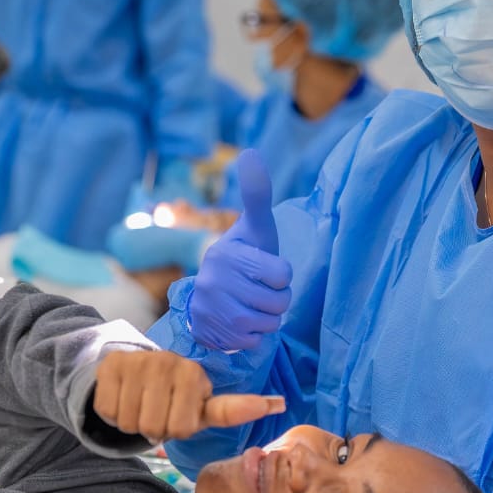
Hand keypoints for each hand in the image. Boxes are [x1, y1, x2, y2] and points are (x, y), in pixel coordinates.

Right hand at [94, 348, 284, 443]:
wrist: (133, 372)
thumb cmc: (174, 396)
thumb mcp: (202, 405)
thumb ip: (235, 409)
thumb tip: (279, 404)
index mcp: (192, 373)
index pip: (185, 427)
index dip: (181, 429)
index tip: (187, 413)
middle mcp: (166, 362)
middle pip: (157, 429)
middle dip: (157, 430)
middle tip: (159, 412)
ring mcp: (137, 362)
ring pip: (131, 422)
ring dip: (134, 423)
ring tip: (142, 405)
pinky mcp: (110, 367)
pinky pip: (110, 411)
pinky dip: (113, 414)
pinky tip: (124, 398)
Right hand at [187, 150, 291, 350]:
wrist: (209, 299)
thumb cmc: (245, 258)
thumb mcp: (254, 228)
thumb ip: (257, 194)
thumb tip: (251, 152)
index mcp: (227, 254)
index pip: (282, 274)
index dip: (282, 275)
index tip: (266, 269)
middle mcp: (213, 281)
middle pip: (279, 302)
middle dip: (277, 298)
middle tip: (261, 290)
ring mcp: (211, 309)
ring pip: (269, 323)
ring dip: (269, 317)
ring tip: (253, 304)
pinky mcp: (212, 333)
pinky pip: (256, 340)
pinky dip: (255, 334)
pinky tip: (242, 322)